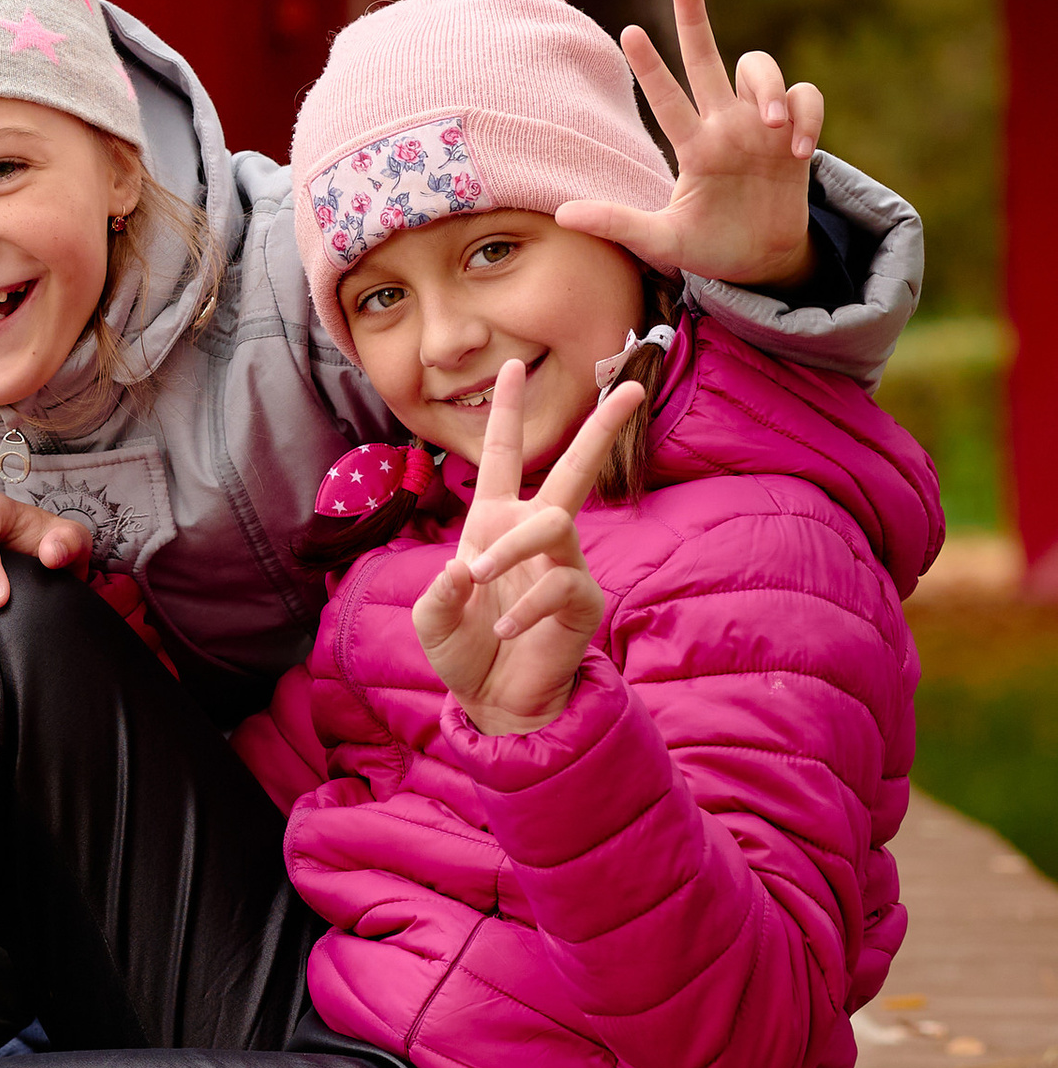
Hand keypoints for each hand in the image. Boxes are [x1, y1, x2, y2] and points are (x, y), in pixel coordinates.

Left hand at [411, 359, 646, 734]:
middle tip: (633, 388)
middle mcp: (534, 534)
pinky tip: (504, 629)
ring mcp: (563, 565)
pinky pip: (559, 585)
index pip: (501, 457)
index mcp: (494, 523)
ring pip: (555, 522)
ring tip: (480, 578)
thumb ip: (439, 594)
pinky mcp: (582, 601)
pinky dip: (524, 607)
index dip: (505, 412)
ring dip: (511, 547)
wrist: (495, 702)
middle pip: (575, 470)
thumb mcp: (433, 619)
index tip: (512, 365)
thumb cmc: (466, 650)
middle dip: (602, 429)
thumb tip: (465, 566)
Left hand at [555, 0, 821, 291]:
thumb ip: (618, 223)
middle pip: (707, 59)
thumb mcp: (660, 240)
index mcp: (692, 146)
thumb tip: (560, 215)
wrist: (762, 263)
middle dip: (694, 20)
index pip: (666, 98)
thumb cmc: (708, 245)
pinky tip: (797, 149)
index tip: (628, 31)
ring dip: (769, 86)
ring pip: (759, 68)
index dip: (650, 66)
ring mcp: (762, 127)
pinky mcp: (797, 135)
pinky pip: (808, 97)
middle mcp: (724, 125)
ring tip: (772, 124)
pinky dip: (806, 114)